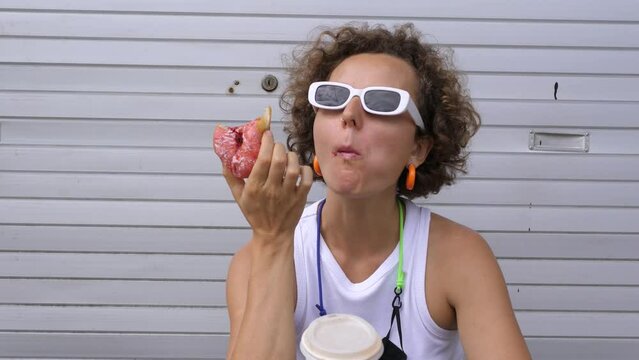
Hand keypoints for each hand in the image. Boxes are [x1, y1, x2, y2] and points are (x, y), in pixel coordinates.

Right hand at [223, 130, 313, 244]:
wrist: (273, 235)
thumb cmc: (255, 214)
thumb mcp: (239, 197)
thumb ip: (231, 176)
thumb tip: (224, 157)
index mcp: (255, 188)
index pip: (262, 160)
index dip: (266, 143)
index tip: (266, 134)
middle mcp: (271, 191)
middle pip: (278, 160)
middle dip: (278, 147)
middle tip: (276, 145)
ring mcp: (288, 195)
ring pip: (293, 167)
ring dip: (291, 156)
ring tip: (286, 155)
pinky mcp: (300, 198)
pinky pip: (306, 178)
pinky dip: (304, 169)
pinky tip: (298, 167)